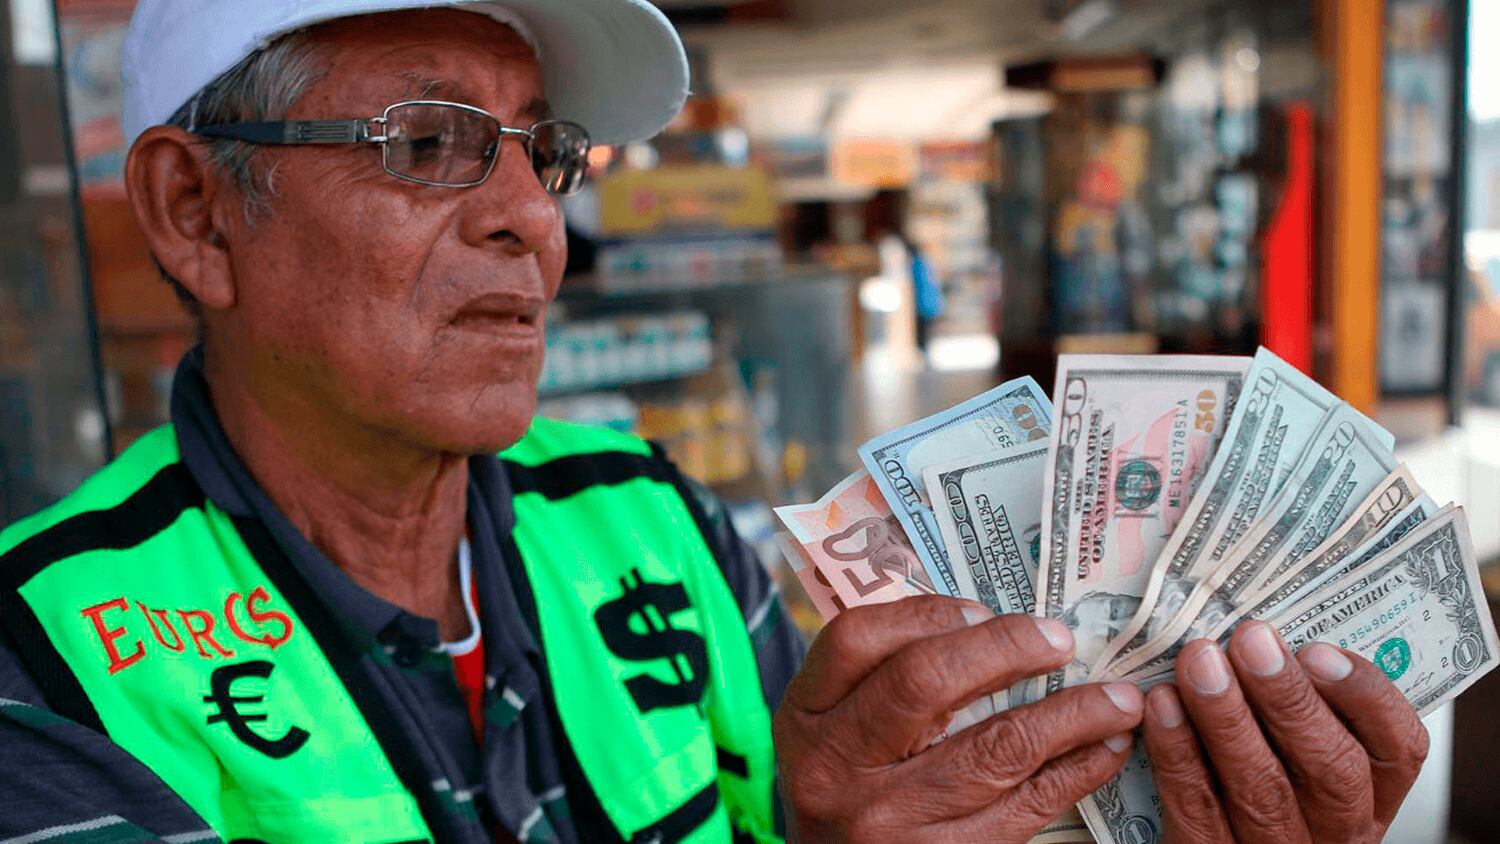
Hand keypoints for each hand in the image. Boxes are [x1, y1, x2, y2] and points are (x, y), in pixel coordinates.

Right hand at [774, 596, 1145, 841]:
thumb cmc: (852, 788)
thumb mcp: (835, 731)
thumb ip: (884, 678)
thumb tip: (993, 624)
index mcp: (805, 718)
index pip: (856, 639)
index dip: (926, 614)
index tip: (982, 609)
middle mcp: (835, 769)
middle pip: (923, 682)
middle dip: (1004, 649)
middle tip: (1060, 639)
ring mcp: (887, 822)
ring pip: (994, 749)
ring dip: (1070, 715)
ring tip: (1118, 697)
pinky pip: (1026, 809)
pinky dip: (1076, 771)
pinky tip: (1106, 747)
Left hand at [1143, 622, 1429, 842]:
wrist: (1214, 838)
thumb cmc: (1259, 774)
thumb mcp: (1299, 744)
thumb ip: (1300, 701)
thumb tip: (1265, 632)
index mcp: (1369, 792)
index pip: (1398, 748)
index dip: (1364, 697)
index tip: (1318, 650)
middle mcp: (1336, 828)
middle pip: (1332, 769)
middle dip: (1289, 699)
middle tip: (1250, 641)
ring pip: (1262, 788)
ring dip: (1228, 717)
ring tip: (1199, 662)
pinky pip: (1198, 808)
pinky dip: (1178, 752)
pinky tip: (1162, 705)